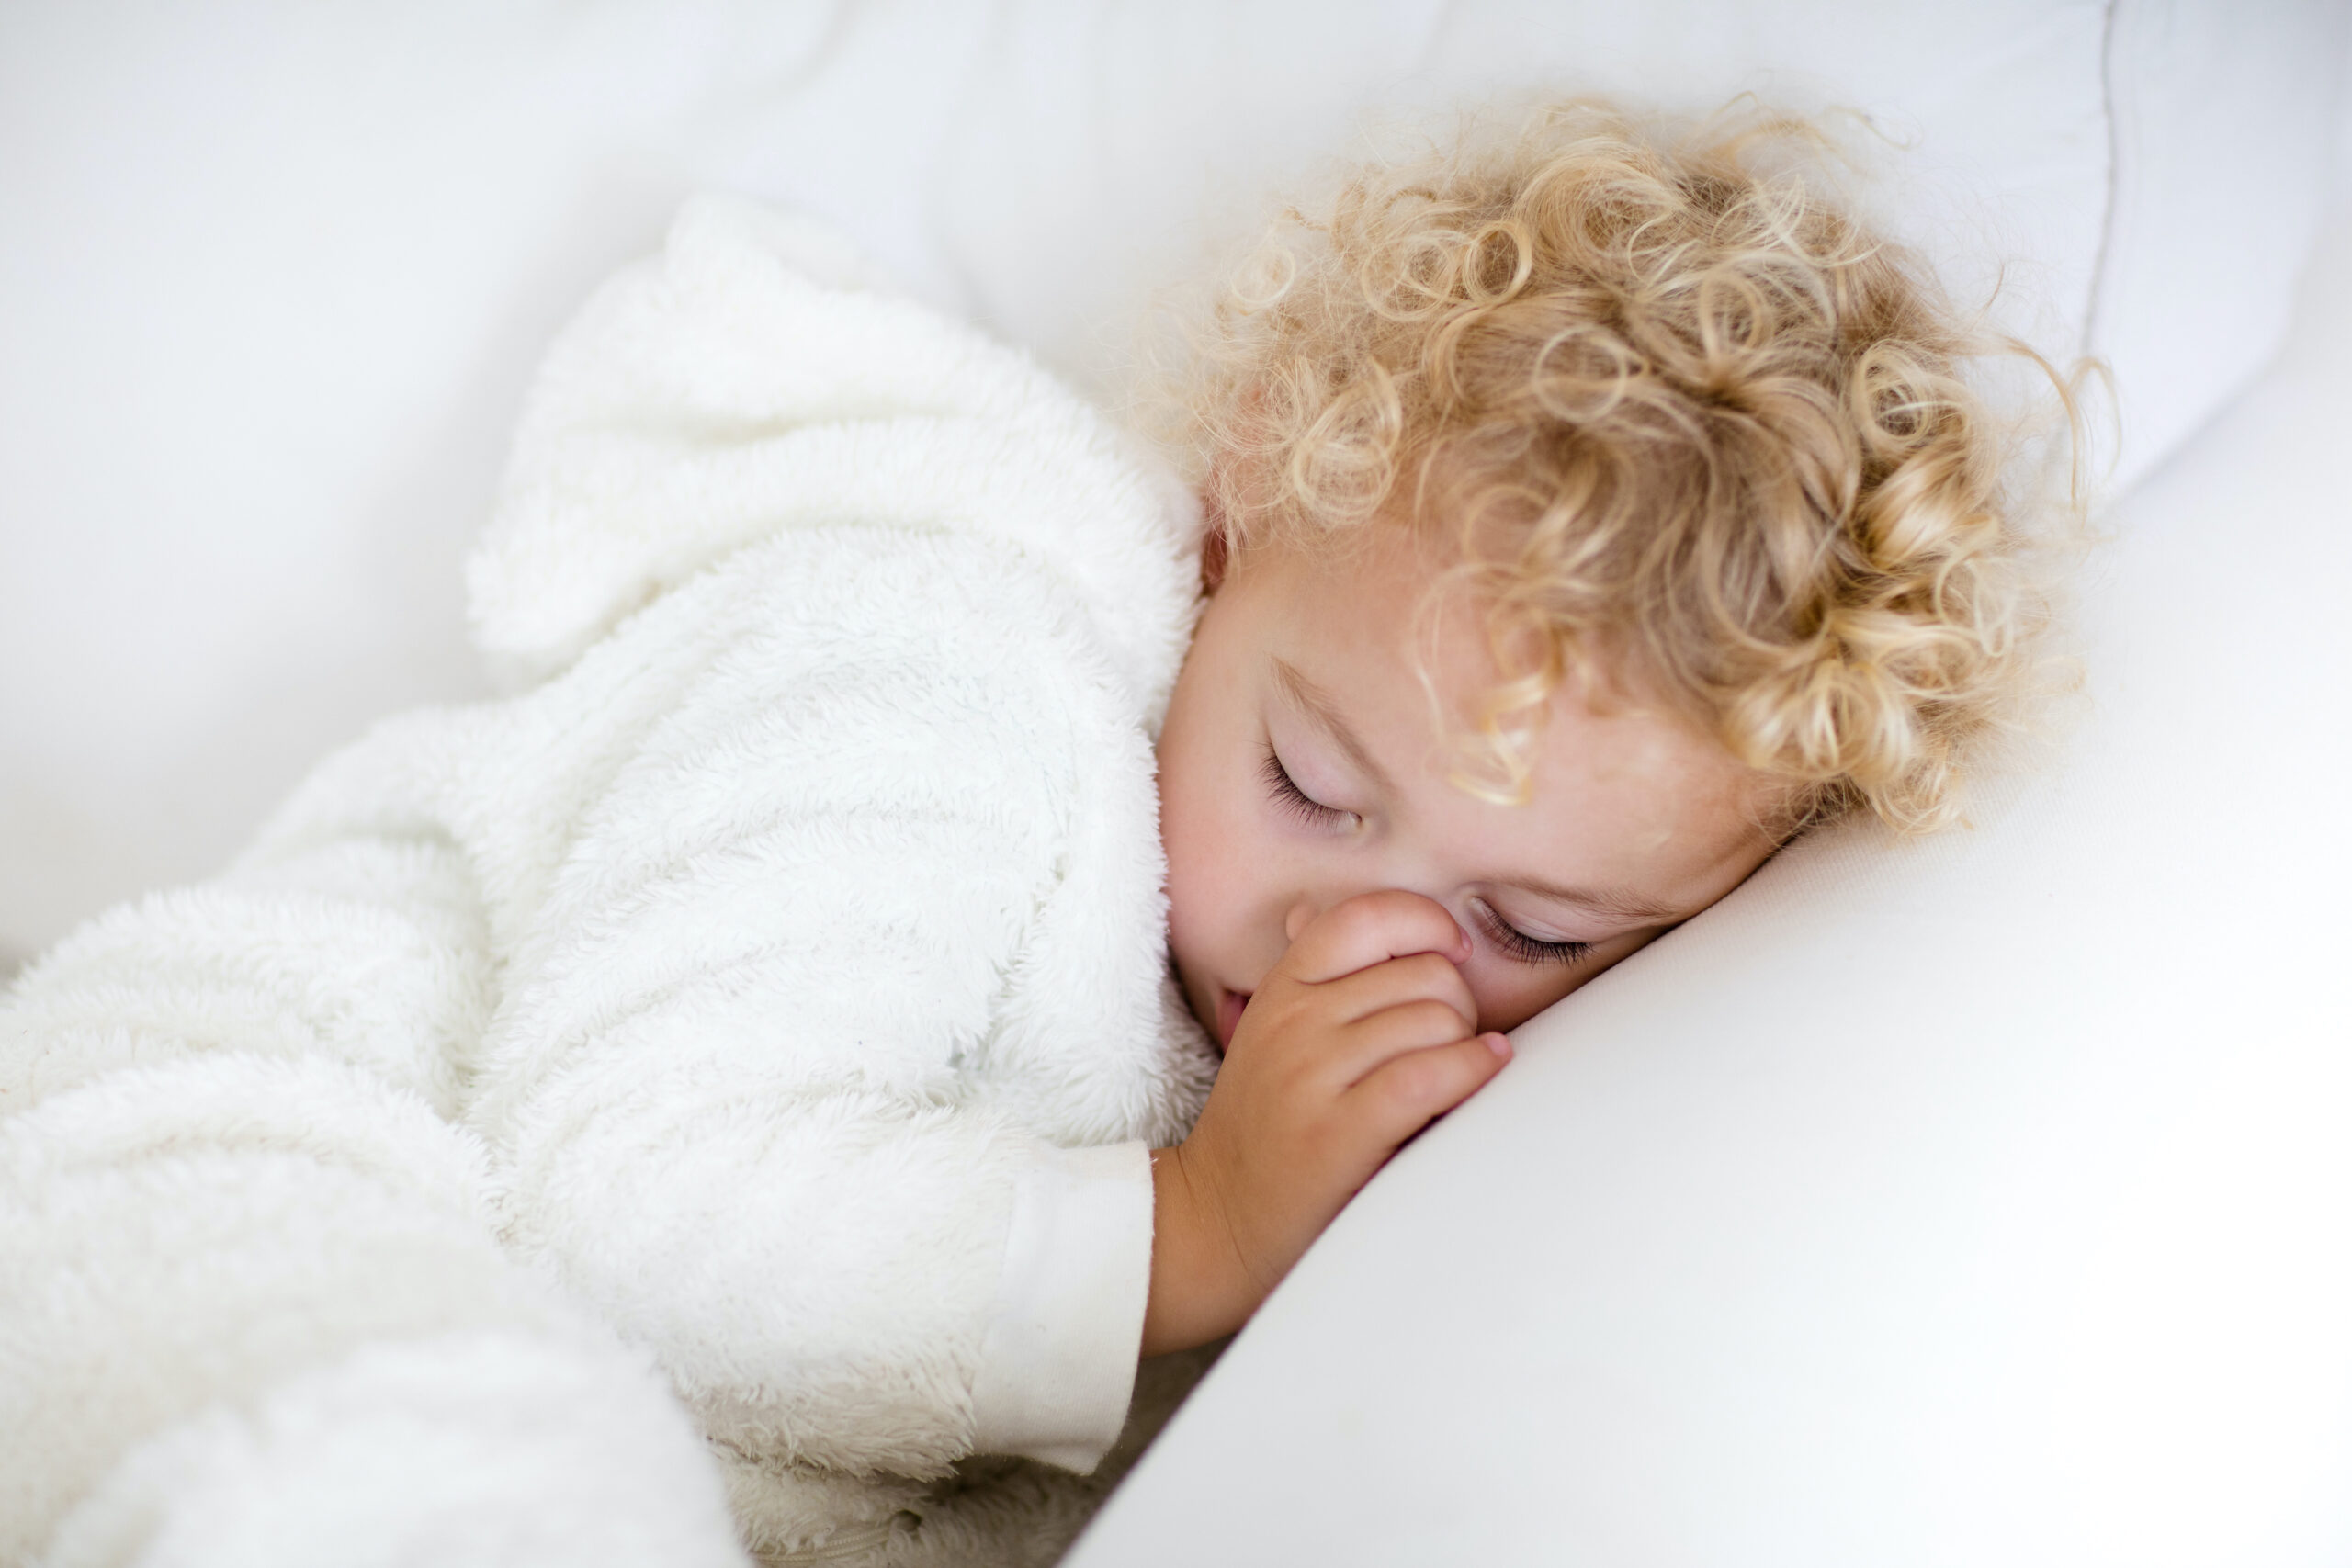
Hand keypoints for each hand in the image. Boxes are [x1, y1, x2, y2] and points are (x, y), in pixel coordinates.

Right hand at [1142, 890, 1512, 1354]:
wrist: (1217, 1219)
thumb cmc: (1263, 1125)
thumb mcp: (1268, 1035)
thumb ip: (1303, 978)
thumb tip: (1309, 909)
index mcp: (1281, 989)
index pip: (1364, 916)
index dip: (1426, 923)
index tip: (1451, 954)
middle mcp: (1294, 1023)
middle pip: (1422, 973)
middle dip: (1457, 1003)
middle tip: (1448, 1040)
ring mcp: (1312, 1077)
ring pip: (1435, 1020)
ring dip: (1467, 1045)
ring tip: (1454, 1073)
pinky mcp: (1338, 1133)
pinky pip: (1430, 1075)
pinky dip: (1471, 1070)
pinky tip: (1481, 1073)